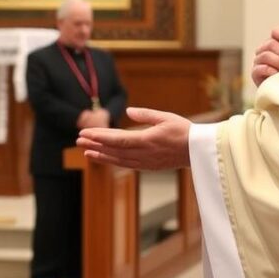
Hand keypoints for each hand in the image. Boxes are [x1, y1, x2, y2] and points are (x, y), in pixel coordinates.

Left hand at [77, 107, 191, 169]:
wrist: (200, 152)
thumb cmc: (185, 131)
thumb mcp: (166, 117)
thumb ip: (146, 114)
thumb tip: (128, 111)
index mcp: (147, 140)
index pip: (117, 140)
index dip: (99, 137)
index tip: (85, 133)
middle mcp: (144, 154)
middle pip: (113, 150)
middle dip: (95, 145)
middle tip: (78, 140)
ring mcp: (146, 162)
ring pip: (118, 160)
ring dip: (101, 155)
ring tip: (86, 151)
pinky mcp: (149, 166)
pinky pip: (126, 165)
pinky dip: (113, 161)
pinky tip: (104, 158)